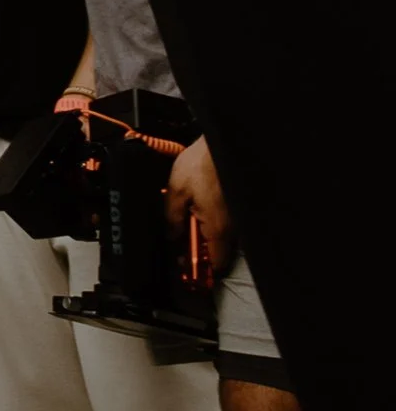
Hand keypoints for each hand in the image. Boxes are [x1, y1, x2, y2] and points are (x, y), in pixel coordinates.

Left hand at [166, 135, 233, 273]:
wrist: (222, 141)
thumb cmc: (201, 163)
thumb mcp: (176, 190)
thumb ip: (172, 219)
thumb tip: (172, 237)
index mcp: (217, 228)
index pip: (216, 264)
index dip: (199, 269)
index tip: (183, 263)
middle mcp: (233, 227)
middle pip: (218, 251)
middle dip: (198, 248)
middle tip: (179, 235)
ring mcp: (237, 215)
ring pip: (221, 235)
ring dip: (203, 232)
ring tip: (186, 216)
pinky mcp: (237, 204)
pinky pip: (225, 220)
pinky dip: (211, 219)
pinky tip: (198, 206)